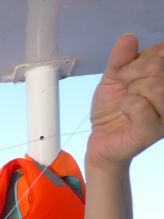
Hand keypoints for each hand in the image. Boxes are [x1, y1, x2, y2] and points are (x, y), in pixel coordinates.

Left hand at [88, 34, 163, 168]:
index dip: (140, 59)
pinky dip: (126, 105)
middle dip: (132, 73)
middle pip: (159, 66)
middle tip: (125, 88)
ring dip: (131, 91)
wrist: (102, 139)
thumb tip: (128, 37)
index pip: (163, 52)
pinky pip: (140, 106)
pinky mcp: (155, 131)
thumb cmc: (113, 108)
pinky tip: (126, 112)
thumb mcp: (114, 77)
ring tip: (127, 100)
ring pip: (155, 86)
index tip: (128, 74)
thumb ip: (121, 58)